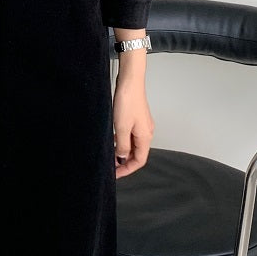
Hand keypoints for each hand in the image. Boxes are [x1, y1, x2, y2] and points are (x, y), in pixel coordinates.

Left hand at [113, 50, 154, 178]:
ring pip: (133, 143)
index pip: (139, 160)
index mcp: (145, 137)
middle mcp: (146, 132)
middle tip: (111, 166)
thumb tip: (122, 158)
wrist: (130, 81)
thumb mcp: (122, 128)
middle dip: (124, 161)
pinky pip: (130, 134)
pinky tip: (113, 138)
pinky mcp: (136, 117)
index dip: (127, 169)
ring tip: (110, 153)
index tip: (115, 174)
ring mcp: (142, 124)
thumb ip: (122, 146)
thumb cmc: (128, 101)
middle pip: (137, 153)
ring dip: (122, 150)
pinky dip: (122, 140)